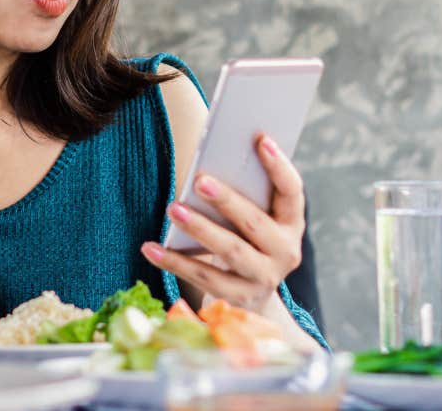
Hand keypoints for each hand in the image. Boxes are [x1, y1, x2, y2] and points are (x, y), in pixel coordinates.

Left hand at [141, 134, 304, 313]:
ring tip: (173, 208)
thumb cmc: (246, 243)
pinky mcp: (238, 299)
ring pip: (230, 251)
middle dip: (228, 201)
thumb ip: (244, 196)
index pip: (291, 191)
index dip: (279, 166)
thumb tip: (209, 165)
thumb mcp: (254, 221)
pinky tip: (150, 247)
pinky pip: (202, 278)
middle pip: (255, 223)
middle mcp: (285, 253)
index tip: (260, 140)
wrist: (252, 301)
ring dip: (200, 228)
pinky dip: (174, 262)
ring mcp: (263, 279)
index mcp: (291, 224)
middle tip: (200, 181)